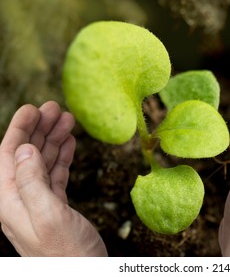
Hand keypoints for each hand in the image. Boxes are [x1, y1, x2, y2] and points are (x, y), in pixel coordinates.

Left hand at [0, 101, 106, 255]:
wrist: (84, 276)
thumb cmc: (67, 255)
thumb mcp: (48, 216)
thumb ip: (31, 182)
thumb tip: (24, 150)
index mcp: (10, 201)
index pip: (7, 156)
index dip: (18, 130)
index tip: (33, 108)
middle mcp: (20, 199)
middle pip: (26, 155)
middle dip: (39, 129)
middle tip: (55, 109)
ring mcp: (38, 203)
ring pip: (42, 162)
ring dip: (53, 140)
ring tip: (67, 121)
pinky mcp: (54, 206)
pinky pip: (55, 174)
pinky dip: (62, 157)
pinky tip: (69, 144)